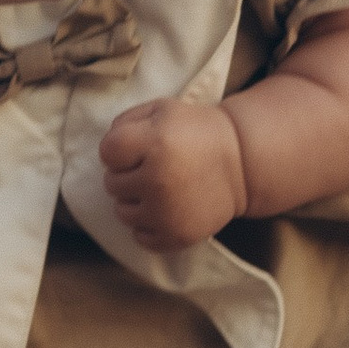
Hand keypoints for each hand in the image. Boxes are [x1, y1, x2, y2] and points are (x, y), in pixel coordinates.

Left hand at [96, 97, 247, 251]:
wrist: (241, 164)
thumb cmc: (197, 133)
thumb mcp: (163, 110)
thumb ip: (126, 122)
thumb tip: (106, 152)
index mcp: (156, 143)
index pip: (107, 153)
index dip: (119, 149)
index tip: (138, 149)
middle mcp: (158, 180)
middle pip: (111, 183)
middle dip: (128, 174)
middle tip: (154, 168)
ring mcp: (166, 212)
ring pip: (122, 212)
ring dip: (135, 201)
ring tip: (160, 188)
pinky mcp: (176, 236)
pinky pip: (140, 237)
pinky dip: (148, 225)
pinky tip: (166, 209)